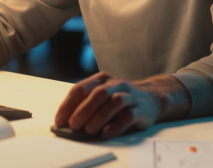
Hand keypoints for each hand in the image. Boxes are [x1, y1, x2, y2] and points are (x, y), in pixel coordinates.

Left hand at [54, 72, 190, 138]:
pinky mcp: (140, 109)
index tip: (59, 120)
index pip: (80, 89)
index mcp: (101, 79)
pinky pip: (127, 116)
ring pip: (114, 103)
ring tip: (88, 130)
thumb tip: (68, 122)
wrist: (152, 98)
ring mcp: (129, 96)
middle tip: (73, 124)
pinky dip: (115, 126)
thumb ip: (87, 104)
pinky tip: (105, 133)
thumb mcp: (103, 94)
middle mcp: (115, 84)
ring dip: (99, 117)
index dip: (68, 105)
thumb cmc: (120, 98)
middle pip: (98, 94)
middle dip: (83, 110)